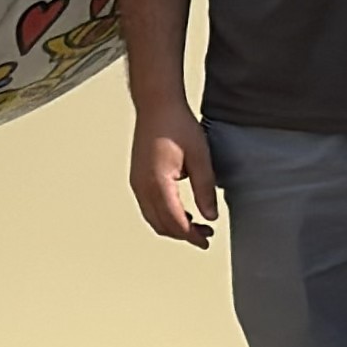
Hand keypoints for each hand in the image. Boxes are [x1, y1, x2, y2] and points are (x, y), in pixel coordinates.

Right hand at [129, 98, 219, 247]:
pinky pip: (148, 207)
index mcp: (158, 183)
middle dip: (183, 234)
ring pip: (153, 218)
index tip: (206, 241)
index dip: (191, 236)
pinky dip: (164, 215)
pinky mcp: (137, 178)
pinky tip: (180, 210)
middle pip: (162, 224)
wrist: (156, 105)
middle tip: (205, 235)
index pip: (175, 221)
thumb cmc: (177, 125)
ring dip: (173, 226)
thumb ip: (205, 189)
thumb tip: (210, 216)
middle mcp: (142, 186)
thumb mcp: (200, 157)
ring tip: (195, 225)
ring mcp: (136, 182)